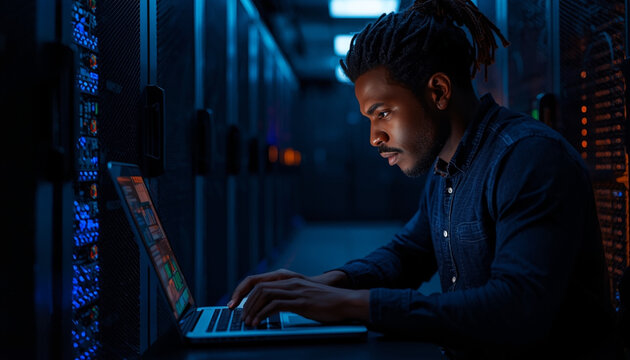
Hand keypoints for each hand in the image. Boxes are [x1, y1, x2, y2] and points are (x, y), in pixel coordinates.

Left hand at [240, 277, 368, 326]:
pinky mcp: (301, 301)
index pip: (257, 280)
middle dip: (244, 302)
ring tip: (248, 322)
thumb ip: (287, 296)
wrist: (344, 301)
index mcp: (288, 278)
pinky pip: (276, 305)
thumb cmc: (324, 301)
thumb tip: (268, 307)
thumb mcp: (302, 294)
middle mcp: (289, 281)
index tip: (235, 304)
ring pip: (264, 294)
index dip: (243, 291)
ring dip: (252, 309)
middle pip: (258, 286)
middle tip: (239, 316)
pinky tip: (260, 322)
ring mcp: (295, 290)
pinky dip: (264, 314)